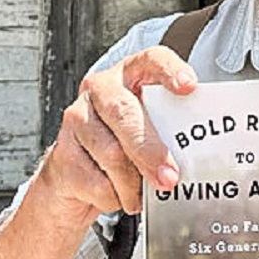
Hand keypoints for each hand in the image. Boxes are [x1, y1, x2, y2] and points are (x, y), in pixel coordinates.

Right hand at [41, 46, 196, 216]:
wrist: (76, 180)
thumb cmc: (124, 149)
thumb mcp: (150, 131)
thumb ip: (169, 134)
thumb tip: (196, 158)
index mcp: (129, 77)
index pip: (151, 60)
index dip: (170, 71)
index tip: (188, 86)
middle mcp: (100, 90)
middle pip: (124, 113)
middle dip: (150, 150)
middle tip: (169, 177)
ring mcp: (76, 120)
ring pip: (112, 154)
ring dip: (134, 184)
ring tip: (142, 193)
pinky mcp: (62, 154)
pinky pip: (98, 182)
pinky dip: (116, 197)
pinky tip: (118, 194)